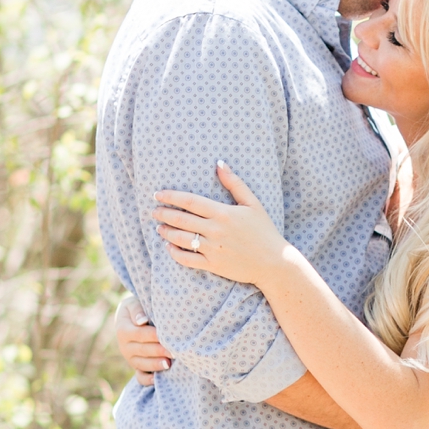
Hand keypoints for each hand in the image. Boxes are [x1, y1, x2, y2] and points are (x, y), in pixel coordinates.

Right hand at [114, 295, 170, 385]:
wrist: (130, 318)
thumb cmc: (137, 309)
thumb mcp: (133, 304)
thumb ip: (137, 310)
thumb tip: (142, 321)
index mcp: (123, 330)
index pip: (140, 334)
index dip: (154, 336)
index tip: (168, 338)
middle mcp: (124, 346)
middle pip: (143, 350)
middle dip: (159, 352)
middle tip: (175, 353)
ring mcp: (130, 358)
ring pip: (142, 364)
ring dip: (156, 365)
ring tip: (169, 364)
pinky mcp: (136, 367)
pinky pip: (140, 377)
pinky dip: (147, 380)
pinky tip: (158, 379)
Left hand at [154, 163, 286, 284]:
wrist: (274, 263)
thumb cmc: (265, 231)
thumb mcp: (253, 203)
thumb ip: (234, 183)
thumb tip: (219, 163)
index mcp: (223, 213)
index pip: (190, 201)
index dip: (171, 197)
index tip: (158, 195)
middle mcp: (215, 230)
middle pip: (181, 219)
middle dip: (164, 214)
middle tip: (154, 211)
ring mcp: (213, 248)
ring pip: (181, 239)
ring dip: (167, 232)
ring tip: (159, 228)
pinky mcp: (213, 264)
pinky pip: (187, 259)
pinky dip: (175, 253)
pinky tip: (169, 247)